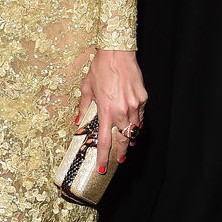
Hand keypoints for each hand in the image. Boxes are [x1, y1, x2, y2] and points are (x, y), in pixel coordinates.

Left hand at [77, 49, 146, 171]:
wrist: (117, 53)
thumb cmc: (100, 68)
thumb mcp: (86, 88)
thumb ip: (84, 107)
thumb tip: (78, 120)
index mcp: (106, 111)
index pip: (105, 142)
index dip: (103, 158)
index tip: (102, 168)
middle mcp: (122, 111)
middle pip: (124, 140)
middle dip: (122, 152)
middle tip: (120, 159)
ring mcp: (135, 105)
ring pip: (135, 129)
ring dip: (131, 138)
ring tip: (128, 143)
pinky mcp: (143, 98)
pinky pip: (141, 116)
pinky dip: (137, 122)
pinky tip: (134, 125)